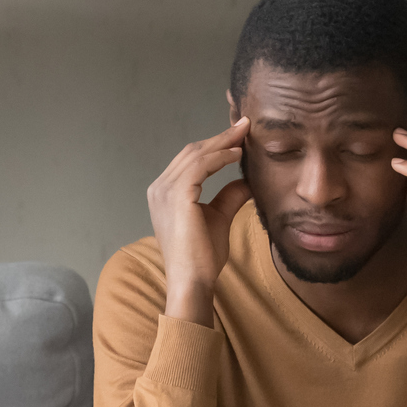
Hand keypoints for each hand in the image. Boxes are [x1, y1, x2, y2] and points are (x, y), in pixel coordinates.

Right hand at [147, 117, 251, 326]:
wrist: (192, 281)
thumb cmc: (202, 257)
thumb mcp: (219, 217)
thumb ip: (229, 196)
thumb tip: (247, 180)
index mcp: (164, 193)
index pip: (190, 160)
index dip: (215, 145)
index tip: (239, 136)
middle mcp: (159, 188)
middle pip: (191, 152)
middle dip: (220, 137)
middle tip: (245, 125)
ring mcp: (164, 191)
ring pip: (195, 154)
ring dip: (222, 142)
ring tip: (245, 134)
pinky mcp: (176, 196)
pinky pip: (200, 166)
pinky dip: (219, 156)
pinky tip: (237, 154)